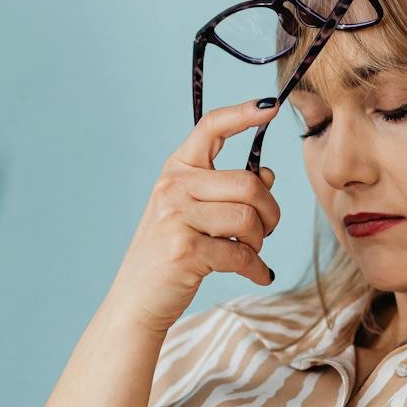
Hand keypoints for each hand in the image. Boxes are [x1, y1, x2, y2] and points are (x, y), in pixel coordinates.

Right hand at [106, 99, 283, 334]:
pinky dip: (257, 268)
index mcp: (175, 170)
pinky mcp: (185, 249)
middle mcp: (172, 187)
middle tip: (266, 231)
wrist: (136, 299)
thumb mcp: (193, 213)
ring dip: (261, 241)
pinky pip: (242, 253)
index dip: (243, 113)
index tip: (270, 107)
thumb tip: (268, 174)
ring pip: (249, 218)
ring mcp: (176, 217)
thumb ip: (228, 190)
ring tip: (252, 252)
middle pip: (249, 184)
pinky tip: (259, 274)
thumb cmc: (170, 253)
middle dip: (270, 212)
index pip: (210, 127)